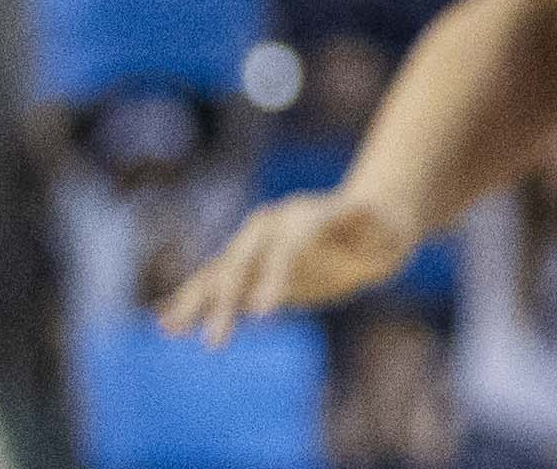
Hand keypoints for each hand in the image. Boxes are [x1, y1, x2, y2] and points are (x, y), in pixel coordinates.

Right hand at [154, 188, 417, 342]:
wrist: (371, 219)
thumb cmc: (385, 230)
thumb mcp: (390, 230)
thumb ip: (375, 226)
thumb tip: (362, 211)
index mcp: (307, 216)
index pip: (286, 248)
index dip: (274, 278)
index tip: (263, 315)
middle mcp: (273, 226)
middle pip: (243, 262)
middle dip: (226, 301)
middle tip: (216, 345)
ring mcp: (257, 245)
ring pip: (218, 272)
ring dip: (196, 301)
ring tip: (172, 329)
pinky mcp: (249, 266)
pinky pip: (213, 281)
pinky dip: (191, 299)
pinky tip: (166, 320)